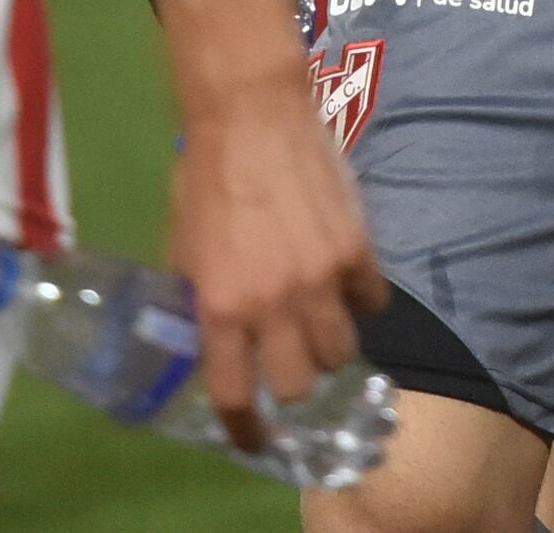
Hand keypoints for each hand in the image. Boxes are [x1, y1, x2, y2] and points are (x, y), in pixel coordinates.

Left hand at [166, 70, 384, 448]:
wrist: (252, 114)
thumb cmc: (205, 176)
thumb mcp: (182, 246)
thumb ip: (196, 296)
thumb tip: (205, 335)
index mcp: (221, 307)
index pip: (236, 395)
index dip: (246, 430)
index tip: (255, 440)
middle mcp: (273, 303)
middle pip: (300, 385)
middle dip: (293, 382)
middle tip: (289, 361)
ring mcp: (321, 278)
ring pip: (343, 353)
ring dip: (329, 347)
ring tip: (319, 323)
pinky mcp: (358, 249)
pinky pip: (372, 302)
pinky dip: (360, 301)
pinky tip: (346, 283)